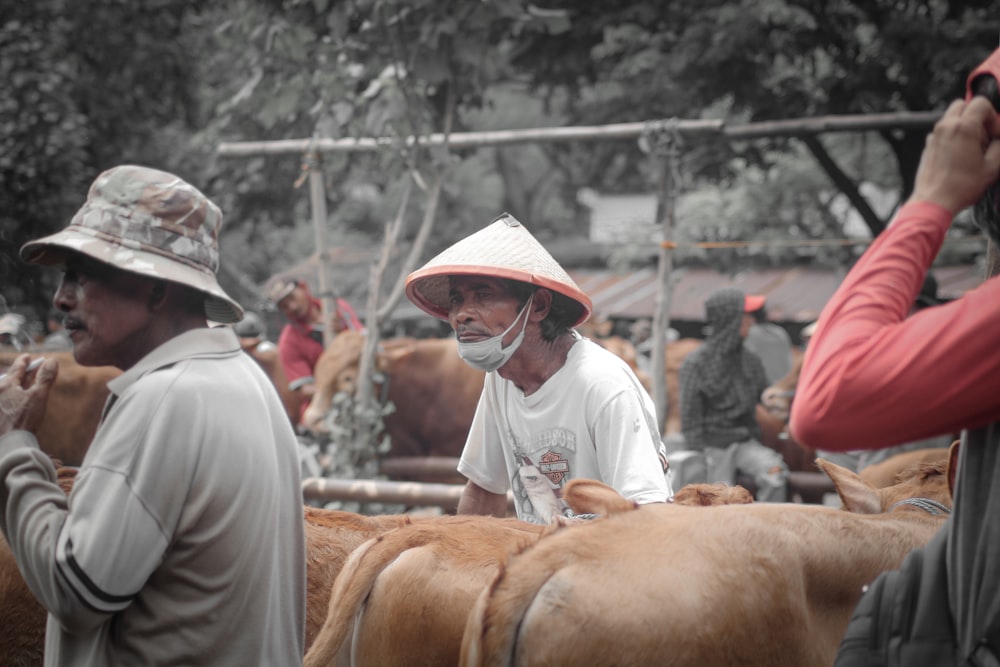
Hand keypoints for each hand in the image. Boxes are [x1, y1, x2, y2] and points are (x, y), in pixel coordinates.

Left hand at [0, 355, 57, 435]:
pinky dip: (12, 397)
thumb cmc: (23, 420)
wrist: (9, 443)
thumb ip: (45, 378)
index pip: (16, 369)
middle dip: (19, 374)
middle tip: (27, 369)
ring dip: (15, 386)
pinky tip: (17, 402)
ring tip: (21, 385)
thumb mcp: (38, 396)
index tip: (27, 356)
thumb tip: (52, 361)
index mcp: (6, 386)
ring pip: (6, 390)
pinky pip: (5, 401)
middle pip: (9, 379)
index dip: (24, 362)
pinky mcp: (0, 414)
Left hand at [910, 97, 999, 213]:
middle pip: (963, 105)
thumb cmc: (960, 186)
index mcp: (963, 127)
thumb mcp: (992, 166)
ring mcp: (934, 136)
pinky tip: (960, 154)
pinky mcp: (928, 146)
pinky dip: (953, 136)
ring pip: (951, 117)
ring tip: (973, 146)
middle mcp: (946, 127)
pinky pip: (943, 132)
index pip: (981, 102)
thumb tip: (999, 139)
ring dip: (965, 125)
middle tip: (984, 135)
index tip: (995, 133)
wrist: (934, 200)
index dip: (992, 116)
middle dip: (977, 116)